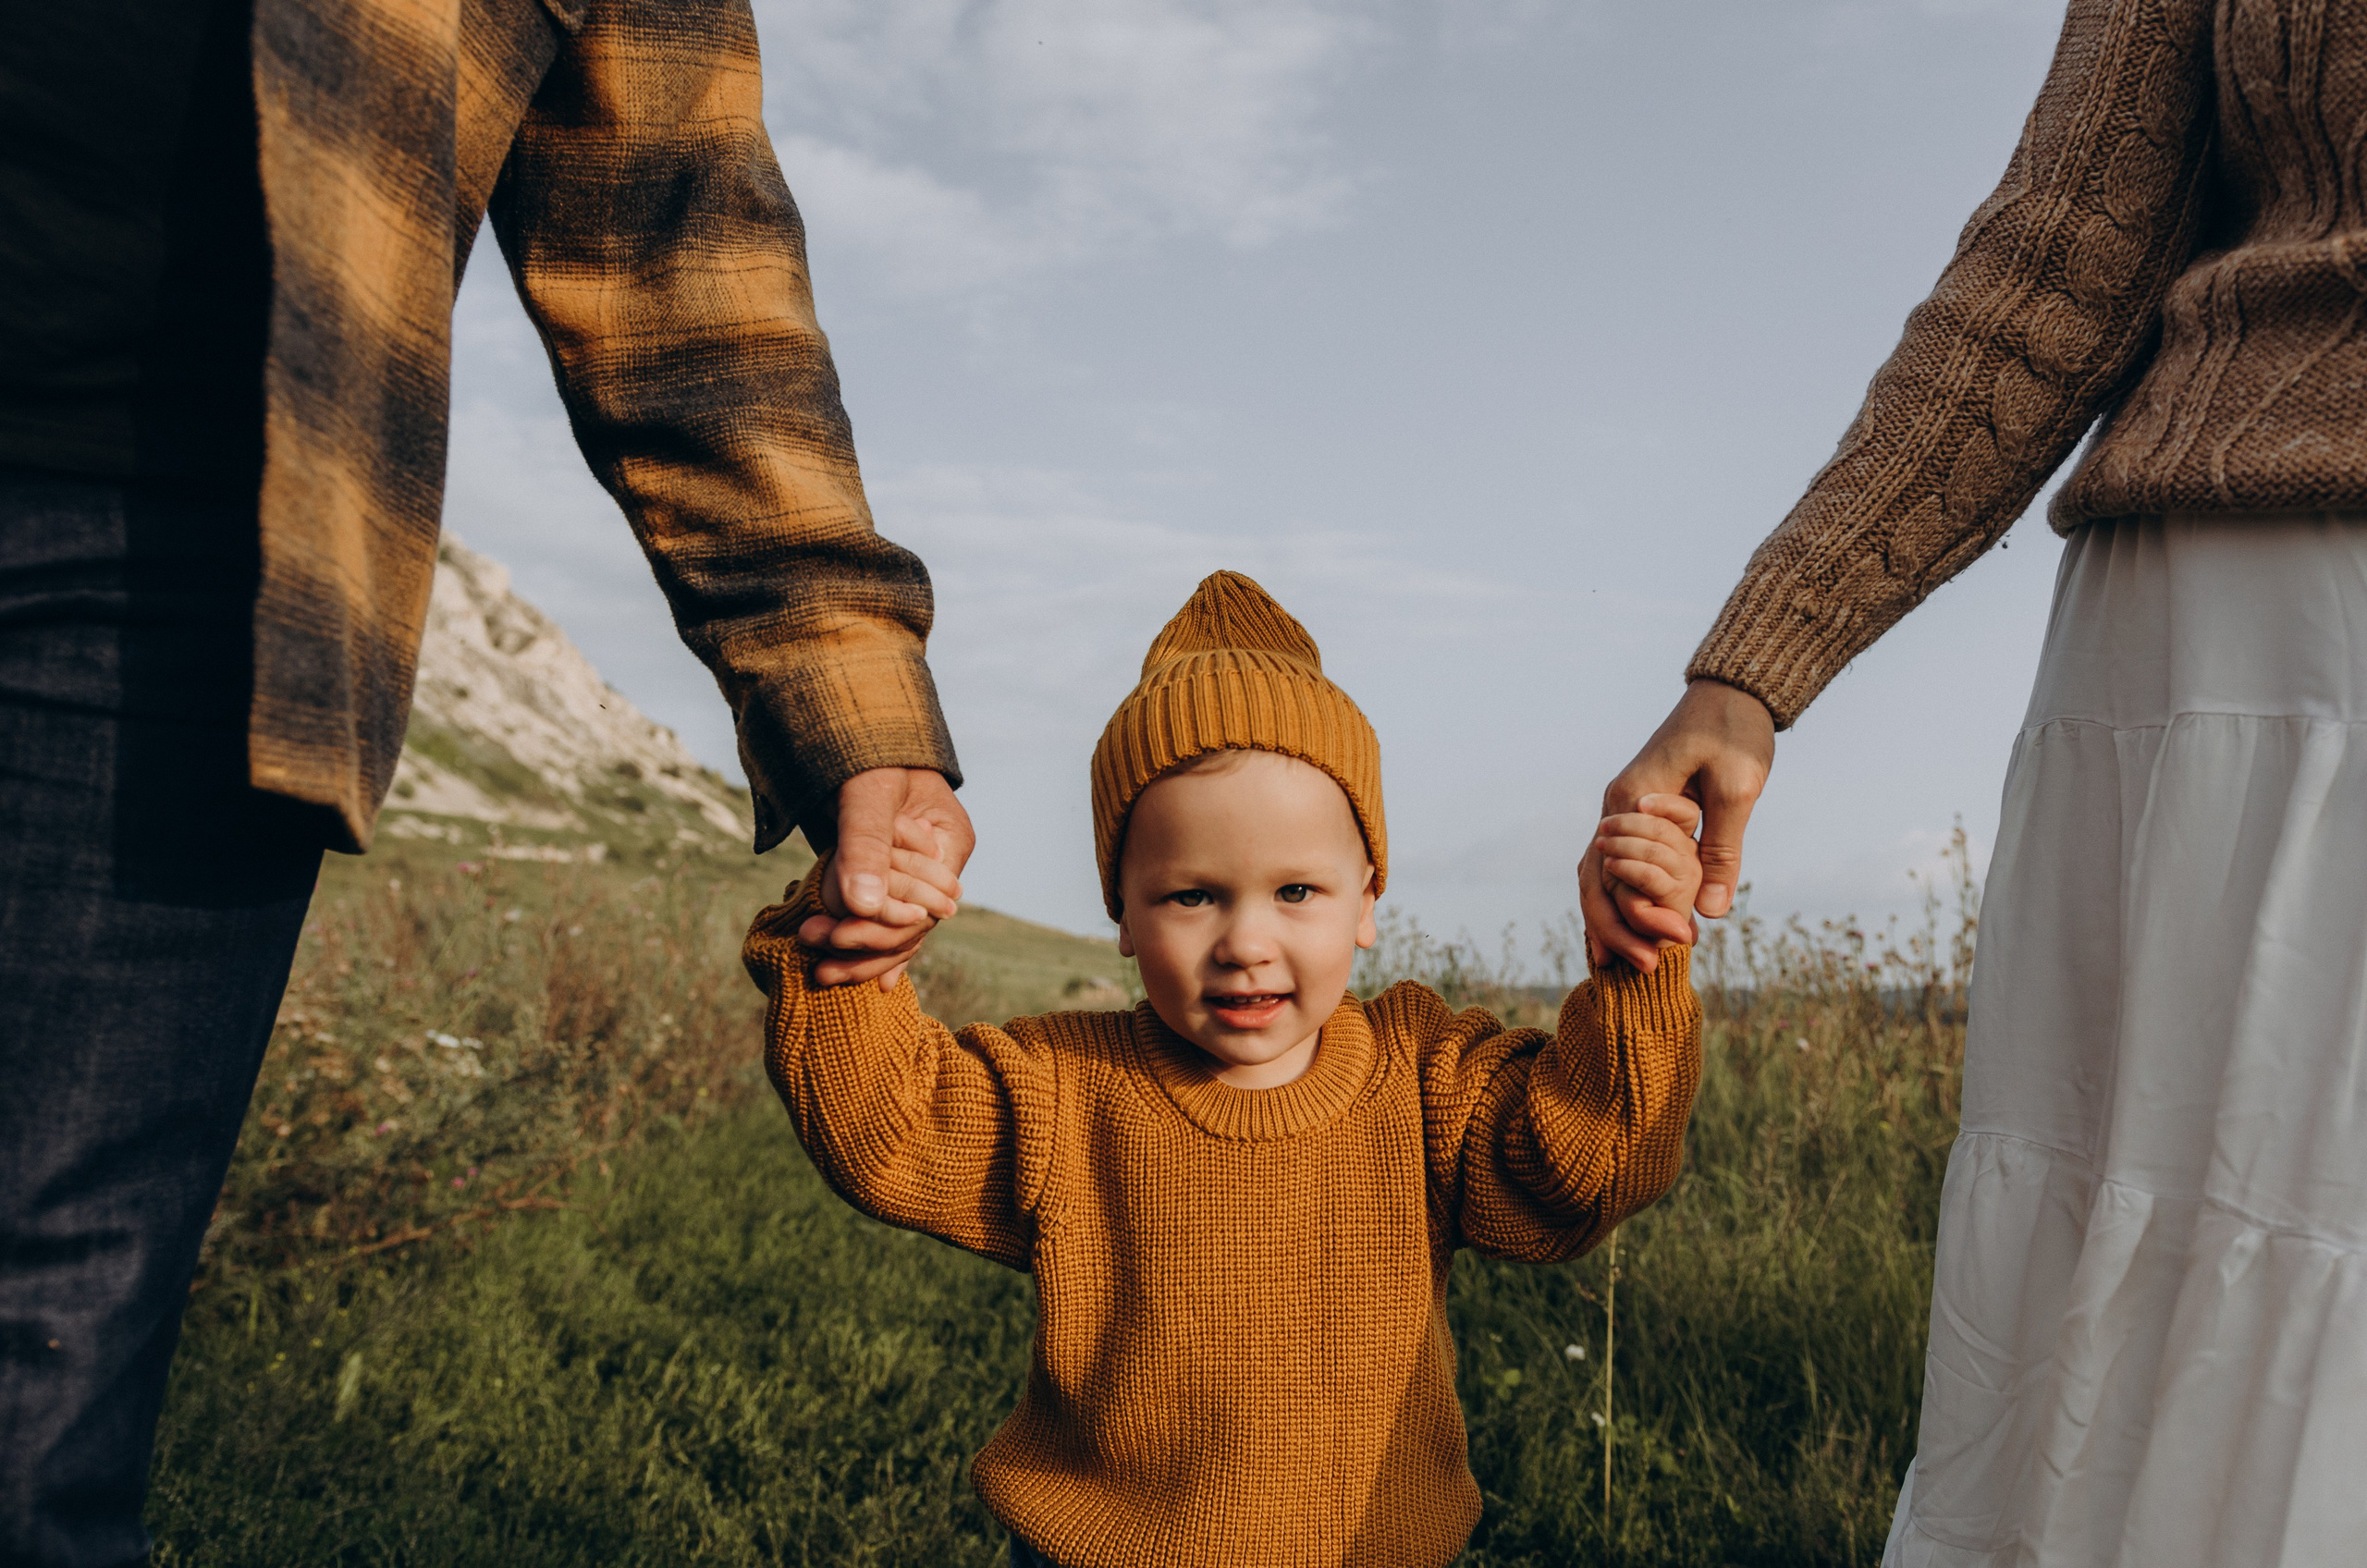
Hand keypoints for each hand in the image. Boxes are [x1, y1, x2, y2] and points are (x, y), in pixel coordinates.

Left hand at [805, 768, 974, 989]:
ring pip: (899, 929)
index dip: (884, 928)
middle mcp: (941, 865)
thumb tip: (863, 904)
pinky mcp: (892, 877)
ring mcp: (918, 873)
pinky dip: (866, 945)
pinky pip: (886, 918)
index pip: (926, 904)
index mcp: (951, 842)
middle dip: (867, 946)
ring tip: (821, 974)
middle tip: (820, 966)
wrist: (853, 733)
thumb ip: (866, 845)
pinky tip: (849, 975)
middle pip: (913, 924)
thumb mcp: (867, 794)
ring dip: (862, 954)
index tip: (838, 939)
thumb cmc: (867, 752)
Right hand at [1581, 679, 1773, 969]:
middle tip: (1647, 972)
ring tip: (1617, 967)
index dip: (1645, 916)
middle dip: (1615, 931)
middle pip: (1595, 883)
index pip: (1622, 875)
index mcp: (1632, 801)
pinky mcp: (1636, 816)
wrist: (1731, 693)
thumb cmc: (1734, 733)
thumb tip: (1711, 912)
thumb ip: (1722, 848)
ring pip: (1596, 878)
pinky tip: (1622, 932)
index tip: (1682, 945)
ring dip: (1608, 921)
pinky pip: (1613, 867)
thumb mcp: (1738, 789)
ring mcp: (1622, 813)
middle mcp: (1617, 810)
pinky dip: (1613, 901)